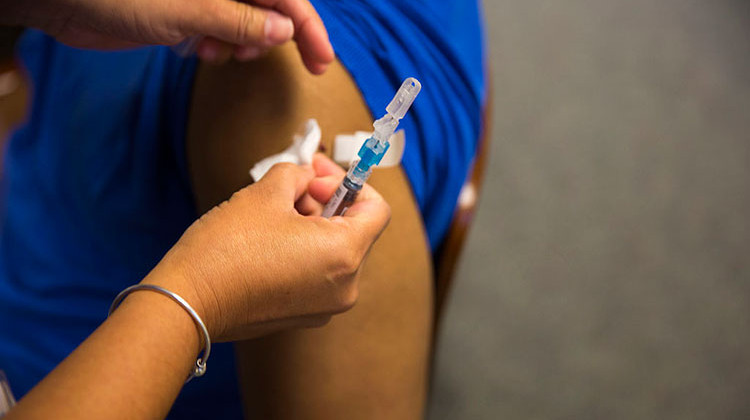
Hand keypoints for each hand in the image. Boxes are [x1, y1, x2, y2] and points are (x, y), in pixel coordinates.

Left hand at [1, 0, 332, 72]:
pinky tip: (205, 52)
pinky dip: (220, 46)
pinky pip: (219, 31)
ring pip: (246, 22)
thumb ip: (240, 21)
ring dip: (247, 44)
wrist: (63, 0)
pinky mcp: (184, 13)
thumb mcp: (188, 10)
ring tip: (228, 54)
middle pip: (270, 7)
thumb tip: (283, 32)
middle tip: (304, 66)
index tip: (322, 60)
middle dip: (283, 36)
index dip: (308, 27)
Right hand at [143, 154, 389, 341]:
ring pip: (334, 252)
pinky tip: (270, 237)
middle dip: (326, 201)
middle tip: (295, 183)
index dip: (350, 184)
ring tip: (276, 209)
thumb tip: (307, 175)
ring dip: (313, 224)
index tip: (317, 175)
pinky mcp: (303, 316)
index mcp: (345, 255)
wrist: (188, 301)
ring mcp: (324, 307)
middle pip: (355, 230)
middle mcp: (345, 287)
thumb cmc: (227, 248)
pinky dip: (304, 250)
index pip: (377, 210)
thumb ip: (298, 174)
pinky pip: (317, 274)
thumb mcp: (266, 193)